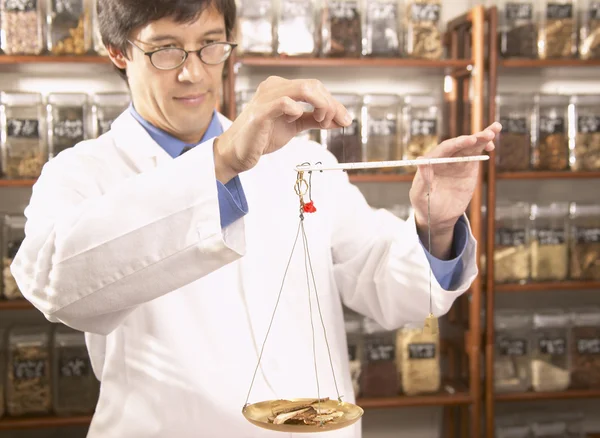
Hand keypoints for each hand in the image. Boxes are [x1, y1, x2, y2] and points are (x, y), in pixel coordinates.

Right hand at [213, 76, 352, 182]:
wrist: (237, 152)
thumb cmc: (262, 136)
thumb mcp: (294, 126)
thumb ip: (313, 119)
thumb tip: (338, 119)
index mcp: (282, 88)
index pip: (315, 87)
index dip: (334, 102)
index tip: (345, 119)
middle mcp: (274, 87)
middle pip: (313, 86)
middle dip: (331, 105)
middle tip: (333, 123)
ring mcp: (267, 98)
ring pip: (304, 89)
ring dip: (321, 106)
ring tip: (321, 122)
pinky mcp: (261, 113)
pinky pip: (285, 103)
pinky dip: (298, 112)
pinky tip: (295, 121)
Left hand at [409, 122, 501, 257]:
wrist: (440, 216)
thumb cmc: (426, 206)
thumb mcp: (420, 195)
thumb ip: (422, 179)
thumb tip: (420, 161)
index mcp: (431, 162)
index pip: (444, 149)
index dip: (456, 143)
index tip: (470, 141)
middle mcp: (444, 158)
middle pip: (458, 144)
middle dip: (472, 138)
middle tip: (486, 135)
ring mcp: (456, 160)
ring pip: (469, 145)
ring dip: (481, 137)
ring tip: (494, 129)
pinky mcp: (467, 165)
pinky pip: (476, 152)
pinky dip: (484, 145)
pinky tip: (491, 144)